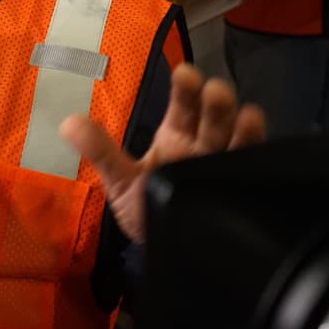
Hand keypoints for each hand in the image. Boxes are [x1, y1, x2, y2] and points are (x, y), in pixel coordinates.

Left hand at [59, 63, 264, 243]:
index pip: (183, 104)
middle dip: (215, 102)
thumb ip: (100, 152)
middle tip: (213, 92)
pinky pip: (254, 169)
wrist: (169, 255)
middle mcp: (205, 146)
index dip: (185, 88)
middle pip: (213, 116)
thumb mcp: (121, 182)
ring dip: (242, 125)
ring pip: (238, 138)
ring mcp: (226, 167)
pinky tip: (263, 146)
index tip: (184, 73)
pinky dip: (260, 155)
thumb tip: (66, 122)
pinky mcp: (243, 191)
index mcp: (176, 137)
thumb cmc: (146, 210)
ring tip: (246, 115)